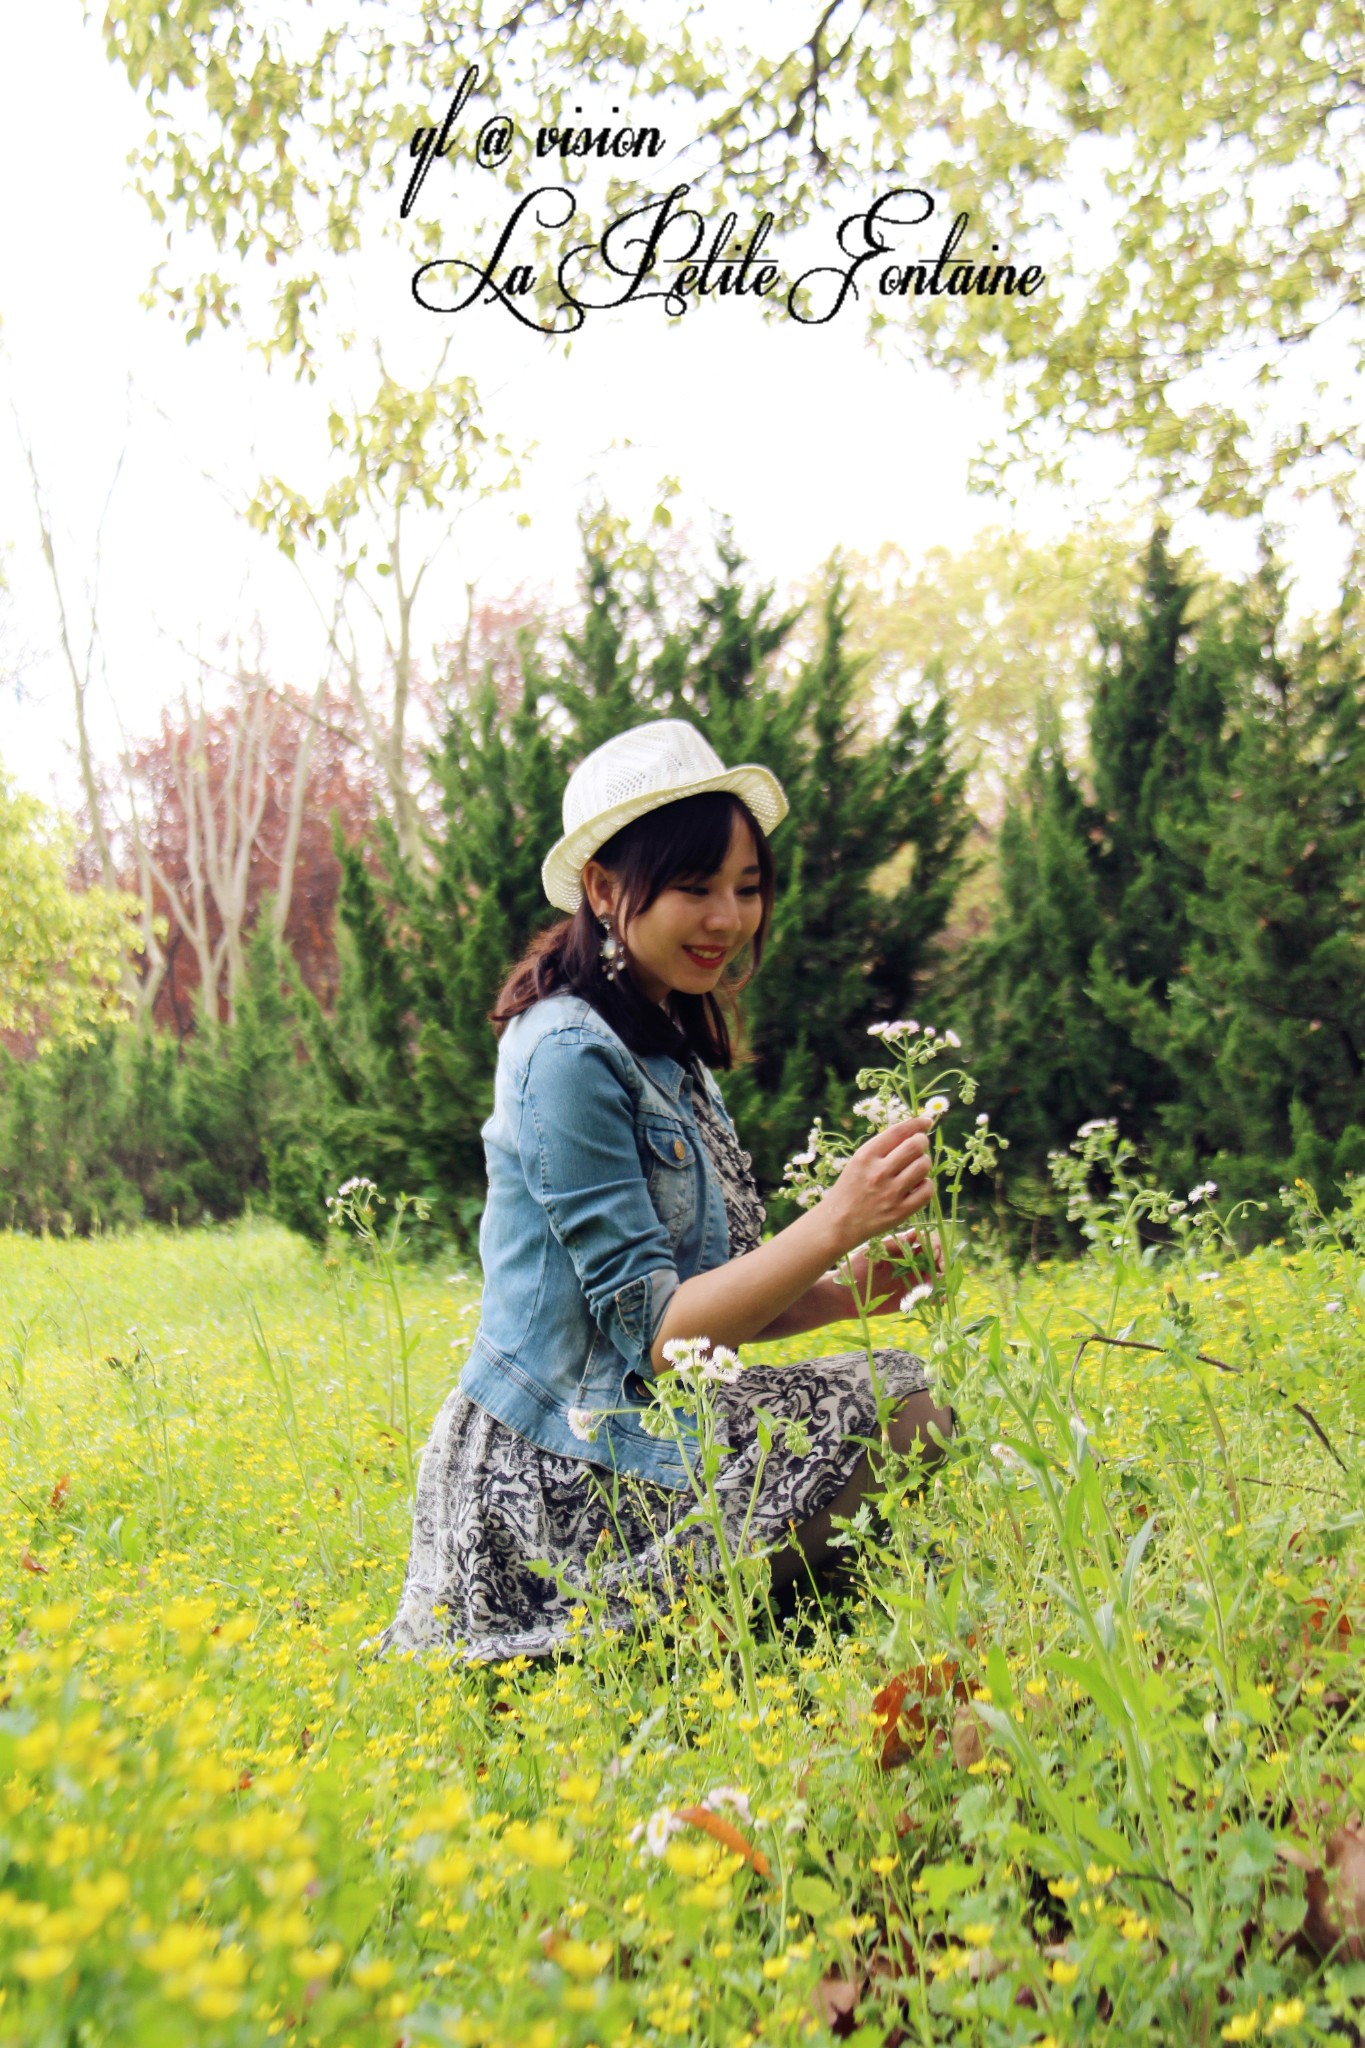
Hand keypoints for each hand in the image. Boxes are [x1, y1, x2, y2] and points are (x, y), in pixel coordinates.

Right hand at [820, 1118, 934, 1248]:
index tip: (926, 1121)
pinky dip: (926, 1185)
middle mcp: (878, 1172)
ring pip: (924, 1166)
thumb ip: (882, 1147)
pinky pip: (927, 1190)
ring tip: (916, 1168)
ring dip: (924, 1163)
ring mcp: (890, 1193)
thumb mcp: (858, 1162)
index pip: (898, 1131)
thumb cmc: (851, 1188)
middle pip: (915, 1145)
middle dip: (922, 1142)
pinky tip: (917, 1186)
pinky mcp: (900, 1211)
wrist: (838, 1223)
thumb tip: (913, 1131)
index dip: (916, 1123)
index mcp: (866, 1156)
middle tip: (920, 1146)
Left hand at [836, 1228, 942, 1315]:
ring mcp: (912, 1280)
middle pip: (936, 1258)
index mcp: (903, 1249)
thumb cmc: (856, 1269)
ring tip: (937, 1285)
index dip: (934, 1245)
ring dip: (941, 1279)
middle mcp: (911, 1263)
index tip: (932, 1253)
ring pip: (936, 1277)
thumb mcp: (873, 1252)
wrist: (845, 1294)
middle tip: (939, 1268)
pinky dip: (937, 1297)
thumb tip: (915, 1235)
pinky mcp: (911, 1298)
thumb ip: (893, 1245)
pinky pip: (929, 1297)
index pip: (926, 1241)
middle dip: (941, 1261)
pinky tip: (938, 1299)